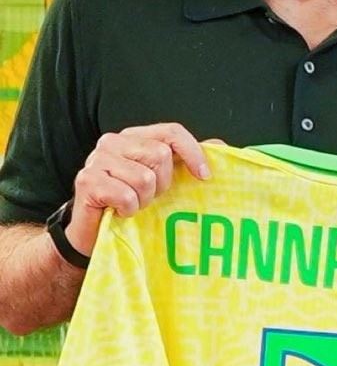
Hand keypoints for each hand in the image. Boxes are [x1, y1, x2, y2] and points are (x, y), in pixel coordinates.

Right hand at [70, 123, 210, 254]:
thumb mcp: (162, 181)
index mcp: (134, 137)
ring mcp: (97, 159)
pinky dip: (128, 210)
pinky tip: (120, 212)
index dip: (192, 152)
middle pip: (159, 155)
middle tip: (151, 197)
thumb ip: (186, 161)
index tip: (205, 176)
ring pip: (144, 178)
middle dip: (163, 184)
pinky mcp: (87, 181)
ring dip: (144, 200)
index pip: (170, 131)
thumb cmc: (131, 204)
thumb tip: (220, 146)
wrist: (94, 233)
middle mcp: (113, 142)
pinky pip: (125, 196)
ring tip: (133, 204)